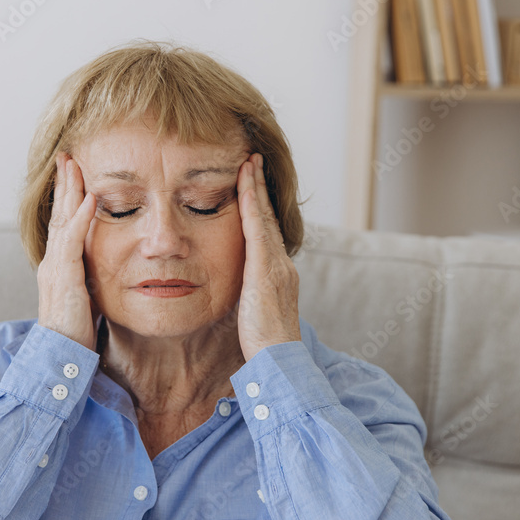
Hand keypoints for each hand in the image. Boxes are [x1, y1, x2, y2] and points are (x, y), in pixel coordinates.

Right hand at [36, 152, 99, 350]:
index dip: (68, 198)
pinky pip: (72, 241)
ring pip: (62, 220)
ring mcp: (55, 268)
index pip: (63, 223)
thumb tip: (104, 268)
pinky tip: (90, 199)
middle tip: (66, 155)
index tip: (73, 173)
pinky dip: (81, 218)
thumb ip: (90, 280)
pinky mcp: (64, 278)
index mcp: (59, 266)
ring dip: (70, 191)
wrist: (61, 357)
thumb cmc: (76, 333)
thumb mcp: (85, 298)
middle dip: (63, 184)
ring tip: (75, 165)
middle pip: (59, 214)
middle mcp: (53, 262)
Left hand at [235, 153, 300, 360]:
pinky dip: (253, 206)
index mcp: (278, 274)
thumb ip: (248, 296)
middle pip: (269, 218)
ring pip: (265, 218)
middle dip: (260, 188)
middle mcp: (281, 265)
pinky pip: (258, 230)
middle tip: (252, 159)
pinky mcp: (266, 270)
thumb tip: (238, 290)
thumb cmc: (264, 346)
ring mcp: (276, 266)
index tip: (251, 184)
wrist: (280, 360)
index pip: (265, 232)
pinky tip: (245, 187)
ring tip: (248, 162)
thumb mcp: (255, 314)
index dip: (259, 207)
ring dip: (256, 188)